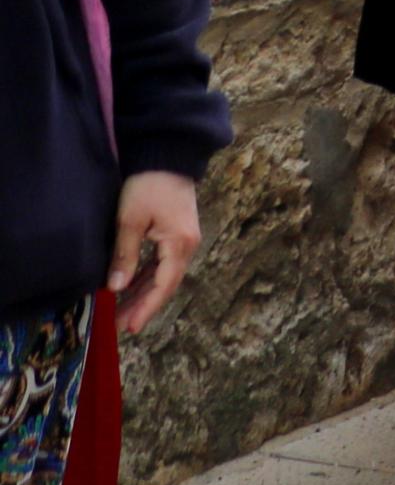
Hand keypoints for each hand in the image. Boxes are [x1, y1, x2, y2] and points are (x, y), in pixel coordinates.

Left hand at [107, 170, 197, 331]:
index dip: (147, 307)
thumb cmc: (149, 186)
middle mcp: (187, 246)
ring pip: (163, 275)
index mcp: (180, 244)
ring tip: (122, 311)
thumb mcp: (131, 221)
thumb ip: (125, 255)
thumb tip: (116, 287)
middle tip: (120, 325)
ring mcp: (183, 240)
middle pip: (165, 284)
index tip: (130, 326)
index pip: (164, 285)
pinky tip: (131, 288)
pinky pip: (161, 264)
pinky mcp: (175, 234)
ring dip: (144, 293)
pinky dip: (146, 278)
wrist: (166, 157)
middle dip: (143, 305)